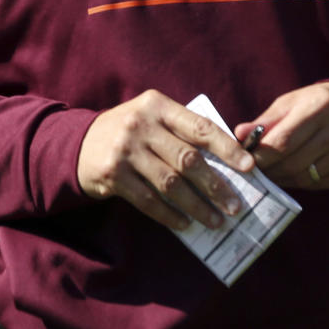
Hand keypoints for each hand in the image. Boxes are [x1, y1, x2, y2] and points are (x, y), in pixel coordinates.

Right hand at [76, 89, 254, 230]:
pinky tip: (185, 224)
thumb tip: (225, 160)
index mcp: (157, 105)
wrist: (79, 142)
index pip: (200, 126)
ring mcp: (125, 150)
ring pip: (170, 183)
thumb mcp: (152, 117)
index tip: (249, 167)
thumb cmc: (130, 130)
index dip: (227, 147)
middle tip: (236, 206)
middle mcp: (141, 124)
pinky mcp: (113, 175)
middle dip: (216, 185)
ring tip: (216, 220)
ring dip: (197, 206)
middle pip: (187, 159)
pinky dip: (169, 215)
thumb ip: (181, 130)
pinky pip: (148, 200)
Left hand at [234, 82, 328, 188]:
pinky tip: (292, 176)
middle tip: (254, 172)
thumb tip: (238, 134)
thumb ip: (266, 120)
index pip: (283, 141)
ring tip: (270, 174)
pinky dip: (301, 183)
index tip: (245, 161)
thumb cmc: (316, 104)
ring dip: (283, 179)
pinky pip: (319, 185)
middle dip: (269, 170)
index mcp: (320, 107)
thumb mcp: (292, 102)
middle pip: (293, 163)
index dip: (261, 156)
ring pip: (305, 178)